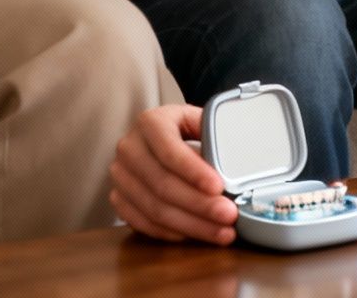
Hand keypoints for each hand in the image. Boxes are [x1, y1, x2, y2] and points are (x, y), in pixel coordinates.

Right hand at [110, 104, 238, 243]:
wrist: (157, 137)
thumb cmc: (184, 130)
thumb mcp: (198, 121)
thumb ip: (214, 136)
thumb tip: (238, 166)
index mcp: (150, 122)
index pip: (169, 150)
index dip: (194, 172)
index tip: (219, 187)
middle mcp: (129, 148)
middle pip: (162, 184)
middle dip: (199, 204)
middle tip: (228, 215)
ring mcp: (120, 176)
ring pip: (154, 208)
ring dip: (191, 225)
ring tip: (221, 232)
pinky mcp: (119, 199)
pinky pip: (143, 223)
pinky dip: (172, 233)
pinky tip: (196, 235)